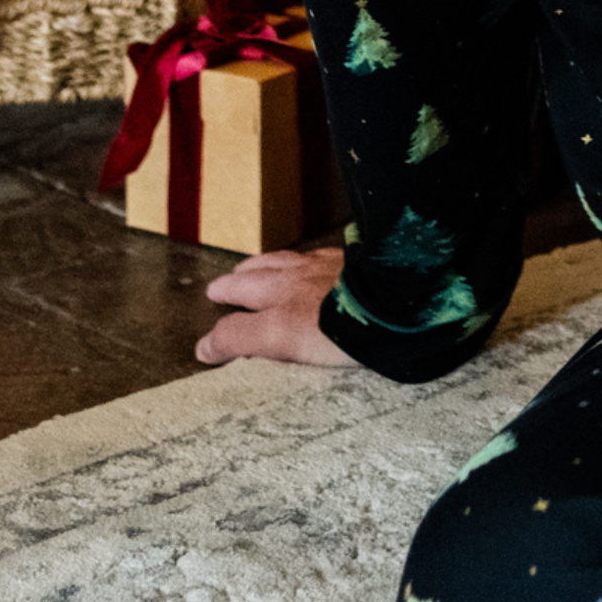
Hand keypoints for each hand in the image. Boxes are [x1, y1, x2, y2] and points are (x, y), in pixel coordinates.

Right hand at [198, 245, 355, 367]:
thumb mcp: (282, 338)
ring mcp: (327, 267)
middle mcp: (297, 281)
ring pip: (286, 262)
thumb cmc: (343, 324)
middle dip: (236, 284)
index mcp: (279, 305)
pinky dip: (303, 258)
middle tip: (222, 287)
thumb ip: (241, 338)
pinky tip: (309, 260)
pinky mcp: (354, 259)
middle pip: (259, 279)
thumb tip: (206, 347)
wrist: (395, 296)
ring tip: (254, 268)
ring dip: (264, 266)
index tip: (208, 346)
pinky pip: (319, 255)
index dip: (221, 338)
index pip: (237, 326)